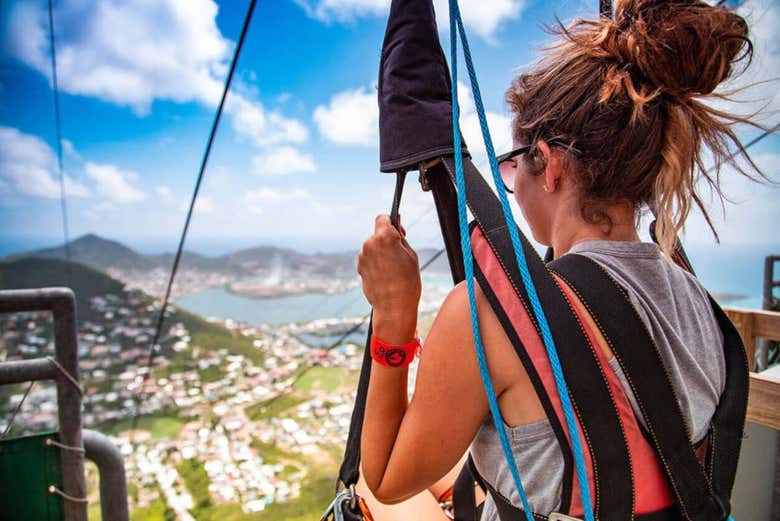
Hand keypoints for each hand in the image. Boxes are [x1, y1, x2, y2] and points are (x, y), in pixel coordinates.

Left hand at [357, 215, 420, 329]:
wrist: (394, 307)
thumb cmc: (407, 282)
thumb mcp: (411, 255)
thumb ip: (401, 238)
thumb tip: (395, 226)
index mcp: (384, 237)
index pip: (383, 218)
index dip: (392, 222)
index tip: (399, 231)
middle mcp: (369, 244)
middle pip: (378, 234)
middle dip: (388, 241)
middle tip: (400, 255)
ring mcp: (362, 257)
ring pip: (374, 248)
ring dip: (382, 254)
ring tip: (394, 270)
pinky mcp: (359, 268)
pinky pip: (369, 260)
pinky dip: (377, 264)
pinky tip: (386, 276)